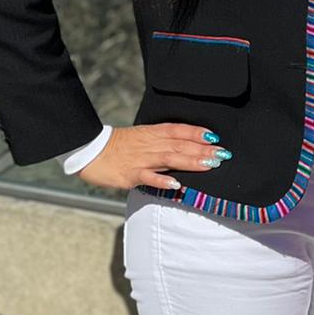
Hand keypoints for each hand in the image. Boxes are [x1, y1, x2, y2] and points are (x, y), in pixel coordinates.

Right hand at [78, 124, 231, 192]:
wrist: (91, 151)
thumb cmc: (119, 146)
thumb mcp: (142, 137)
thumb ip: (162, 142)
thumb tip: (185, 148)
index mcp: (152, 134)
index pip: (178, 130)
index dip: (197, 133)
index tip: (214, 137)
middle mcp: (150, 144)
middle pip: (180, 145)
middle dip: (202, 150)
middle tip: (222, 154)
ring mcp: (141, 159)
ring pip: (169, 158)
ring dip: (190, 161)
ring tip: (209, 165)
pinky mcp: (131, 174)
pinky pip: (148, 177)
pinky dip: (162, 180)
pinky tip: (175, 184)